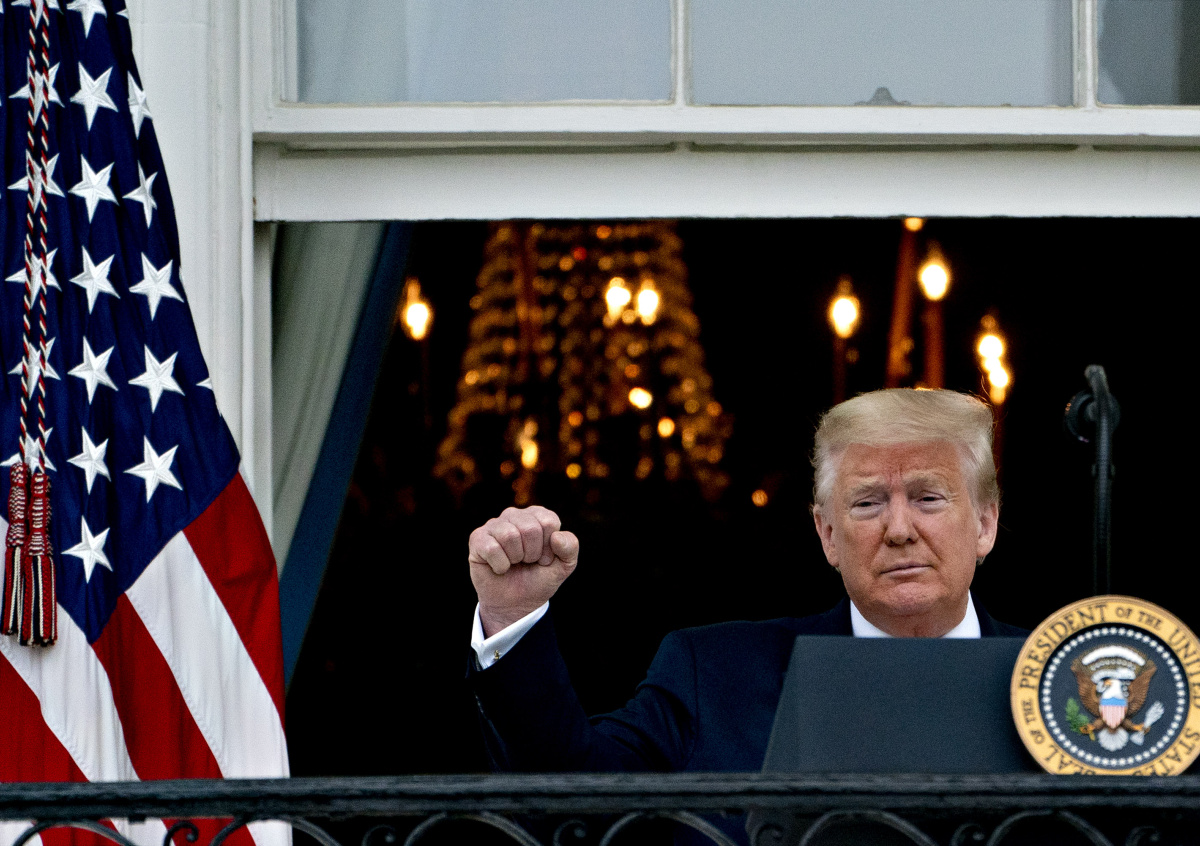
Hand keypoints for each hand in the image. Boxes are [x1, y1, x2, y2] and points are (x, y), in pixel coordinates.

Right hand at [469, 505, 578, 636]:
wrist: (516, 604)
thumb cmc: (538, 579)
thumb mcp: (563, 566)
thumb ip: (570, 548)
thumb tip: (556, 537)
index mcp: (537, 515)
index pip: (548, 522)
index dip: (549, 548)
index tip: (544, 558)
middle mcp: (514, 514)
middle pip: (530, 528)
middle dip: (532, 554)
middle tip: (527, 562)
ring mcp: (494, 525)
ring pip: (509, 535)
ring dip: (515, 559)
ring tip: (513, 563)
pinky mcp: (477, 539)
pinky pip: (492, 548)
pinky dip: (500, 565)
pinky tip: (500, 567)